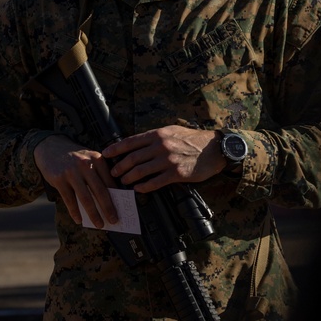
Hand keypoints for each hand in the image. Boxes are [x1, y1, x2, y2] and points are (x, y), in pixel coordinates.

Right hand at [34, 134, 118, 227]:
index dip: (117, 198)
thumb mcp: (89, 160)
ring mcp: (71, 172)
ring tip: (99, 224)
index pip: (110, 182)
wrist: (50, 148)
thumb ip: (100, 175)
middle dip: (108, 208)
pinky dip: (75, 212)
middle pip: (100, 191)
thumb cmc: (75, 159)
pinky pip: (69, 199)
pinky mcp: (59, 179)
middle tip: (114, 221)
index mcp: (97, 159)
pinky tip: (79, 220)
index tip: (122, 210)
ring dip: (94, 214)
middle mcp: (85, 164)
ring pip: (85, 198)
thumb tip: (111, 200)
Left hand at [102, 126, 225, 191]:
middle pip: (132, 158)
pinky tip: (139, 189)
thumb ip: (155, 137)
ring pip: (141, 171)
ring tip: (123, 182)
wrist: (213, 149)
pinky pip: (155, 182)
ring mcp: (168, 160)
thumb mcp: (172, 131)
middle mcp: (161, 146)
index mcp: (158, 134)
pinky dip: (144, 186)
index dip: (116, 149)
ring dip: (129, 178)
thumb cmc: (193, 139)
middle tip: (113, 173)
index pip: (131, 142)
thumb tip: (137, 144)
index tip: (106, 154)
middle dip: (119, 167)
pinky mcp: (176, 174)